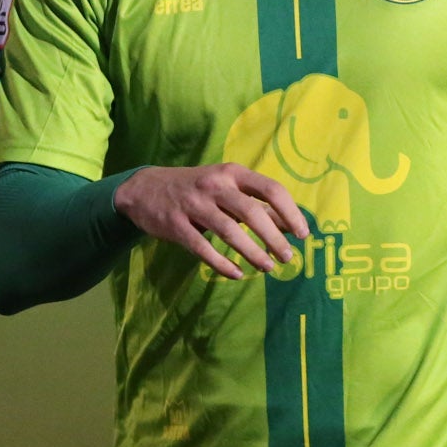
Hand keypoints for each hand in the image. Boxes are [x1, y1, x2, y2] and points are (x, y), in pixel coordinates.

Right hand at [113, 164, 309, 278]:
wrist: (144, 188)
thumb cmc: (197, 189)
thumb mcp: (227, 187)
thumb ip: (256, 203)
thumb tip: (290, 224)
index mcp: (232, 173)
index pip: (270, 189)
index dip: (290, 212)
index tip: (302, 234)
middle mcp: (214, 185)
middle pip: (252, 212)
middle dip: (273, 238)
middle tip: (287, 258)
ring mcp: (193, 204)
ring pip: (229, 231)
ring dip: (252, 252)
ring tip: (268, 268)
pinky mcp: (176, 225)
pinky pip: (202, 248)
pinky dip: (222, 263)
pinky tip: (237, 274)